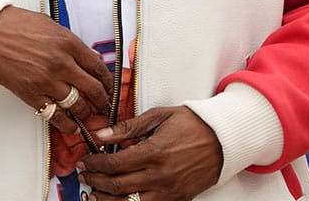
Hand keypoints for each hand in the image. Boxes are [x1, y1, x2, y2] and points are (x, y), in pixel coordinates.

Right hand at [0, 5, 112, 135]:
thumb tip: (87, 58)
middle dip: (103, 100)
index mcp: (68, 43)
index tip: (109, 86)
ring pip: (77, 105)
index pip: (98, 66)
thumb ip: (71, 43)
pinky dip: (66, 124)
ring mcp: (46, 80)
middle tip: (105, 104)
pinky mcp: (31, 94)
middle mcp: (61, 63)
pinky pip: (55, 115)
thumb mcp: (51, 26)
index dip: (108, 80)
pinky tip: (72, 126)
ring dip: (87, 113)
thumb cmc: (16, 26)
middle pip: (93, 89)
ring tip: (89, 115)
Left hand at [77, 106, 222, 200]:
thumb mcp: (159, 116)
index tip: (84, 162)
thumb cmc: (192, 124)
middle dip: (95, 183)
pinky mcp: (178, 200)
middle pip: (118, 187)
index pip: (114, 164)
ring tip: (94, 193)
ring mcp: (170, 191)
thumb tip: (100, 134)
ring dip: (107, 200)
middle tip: (84, 177)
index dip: (94, 164)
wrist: (224, 139)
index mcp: (155, 152)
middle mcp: (161, 176)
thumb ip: (127, 127)